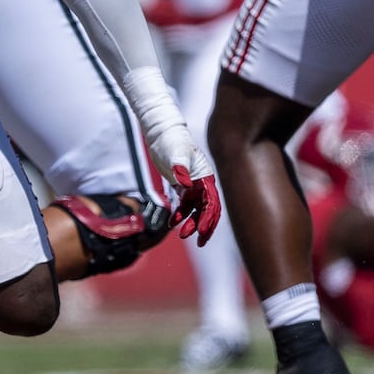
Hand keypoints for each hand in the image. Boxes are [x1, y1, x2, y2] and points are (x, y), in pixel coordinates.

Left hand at [147, 124, 221, 245]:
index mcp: (205, 178)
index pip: (211, 203)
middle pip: (207, 210)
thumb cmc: (171, 140)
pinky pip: (184, 204)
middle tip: (198, 241)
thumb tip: (186, 184)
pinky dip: (180, 214)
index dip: (208, 219)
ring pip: (196, 209)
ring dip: (191, 222)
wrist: (161, 132)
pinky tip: (171, 223)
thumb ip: (181, 168)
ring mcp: (192, 185)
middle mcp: (202, 183)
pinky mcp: (182, 185)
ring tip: (182, 234)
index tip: (202, 232)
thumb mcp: (176, 153)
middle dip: (204, 226)